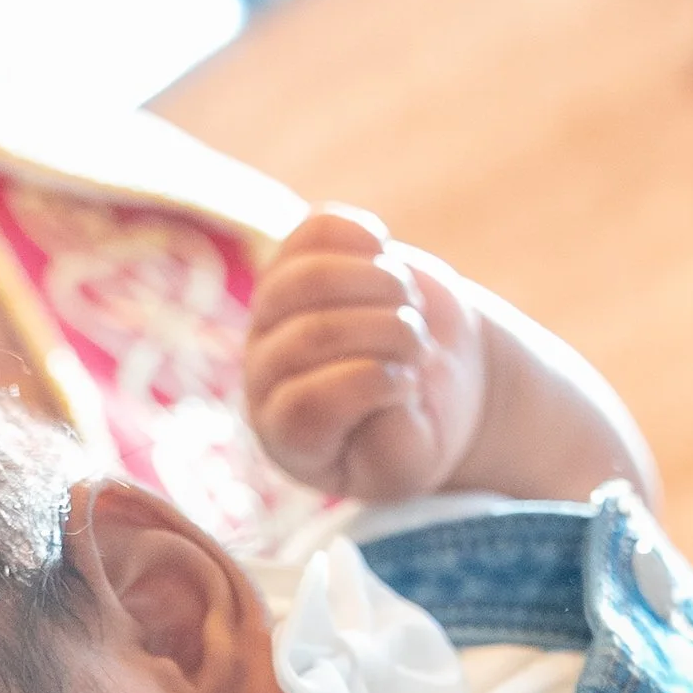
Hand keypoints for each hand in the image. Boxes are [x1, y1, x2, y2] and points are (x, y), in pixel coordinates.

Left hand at [243, 206, 486, 499]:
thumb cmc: (413, 428)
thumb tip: (383, 390)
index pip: (306, 405)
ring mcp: (275, 310)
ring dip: (381, 285)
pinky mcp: (299, 257)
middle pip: (312, 336)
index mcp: (287, 434)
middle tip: (420, 349)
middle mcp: (265, 372)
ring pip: (308, 276)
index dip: (368, 386)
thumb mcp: (412, 462)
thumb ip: (394, 448)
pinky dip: (364, 237)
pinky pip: (319, 230)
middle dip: (388, 334)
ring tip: (408, 307)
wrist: (427, 376)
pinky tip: (388, 259)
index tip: (408, 385)